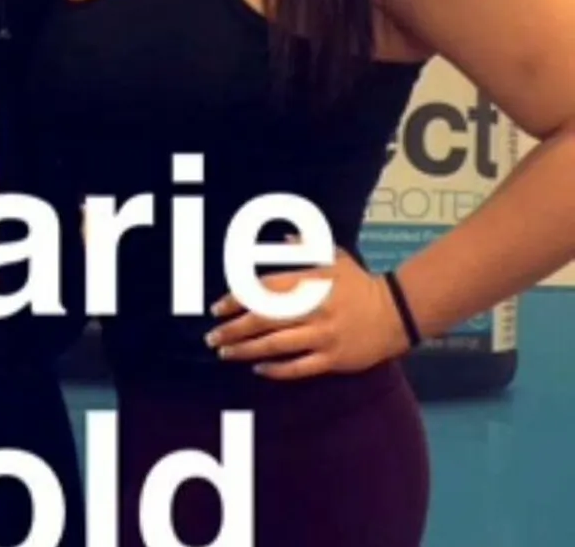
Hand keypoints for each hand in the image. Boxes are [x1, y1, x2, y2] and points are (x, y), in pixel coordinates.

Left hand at [205, 244, 410, 379]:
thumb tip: (285, 239)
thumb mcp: (334, 258)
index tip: (217, 307)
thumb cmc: (359, 283)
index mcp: (310, 282)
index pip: (264, 290)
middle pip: (264, 320)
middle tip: (212, 336)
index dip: (237, 298)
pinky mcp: (333, 359)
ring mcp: (323, 336)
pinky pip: (299, 367)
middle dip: (234, 328)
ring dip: (247, 350)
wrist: (396, 312)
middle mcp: (313, 309)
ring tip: (225, 353)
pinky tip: (257, 368)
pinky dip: (276, 369)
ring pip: (277, 345)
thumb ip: (306, 249)